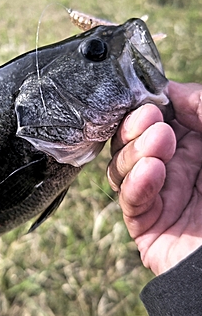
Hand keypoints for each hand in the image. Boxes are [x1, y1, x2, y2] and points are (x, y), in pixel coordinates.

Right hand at [107, 82, 201, 275]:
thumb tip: (169, 88)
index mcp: (197, 146)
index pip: (154, 119)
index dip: (146, 107)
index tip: (150, 100)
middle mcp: (176, 168)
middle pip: (130, 141)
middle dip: (134, 127)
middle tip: (151, 121)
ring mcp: (162, 196)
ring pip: (122, 168)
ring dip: (132, 151)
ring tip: (158, 145)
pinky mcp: (149, 227)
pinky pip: (129, 201)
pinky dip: (134, 183)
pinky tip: (152, 171)